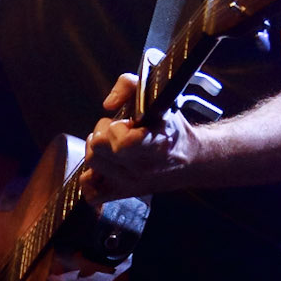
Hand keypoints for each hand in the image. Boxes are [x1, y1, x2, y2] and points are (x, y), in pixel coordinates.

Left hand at [80, 73, 196, 200]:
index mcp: (155, 144)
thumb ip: (128, 85)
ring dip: (96, 152)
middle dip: (101, 135)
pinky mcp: (124, 194)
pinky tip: (102, 168)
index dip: (115, 129)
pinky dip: (90, 182)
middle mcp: (143, 168)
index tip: (126, 123)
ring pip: (91, 167)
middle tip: (115, 132)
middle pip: (97, 151)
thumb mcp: (156, 95)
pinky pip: (93, 195)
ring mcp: (132, 183)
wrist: (190, 158)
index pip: (121, 144)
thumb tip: (108, 104)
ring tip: (111, 146)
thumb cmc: (169, 126)